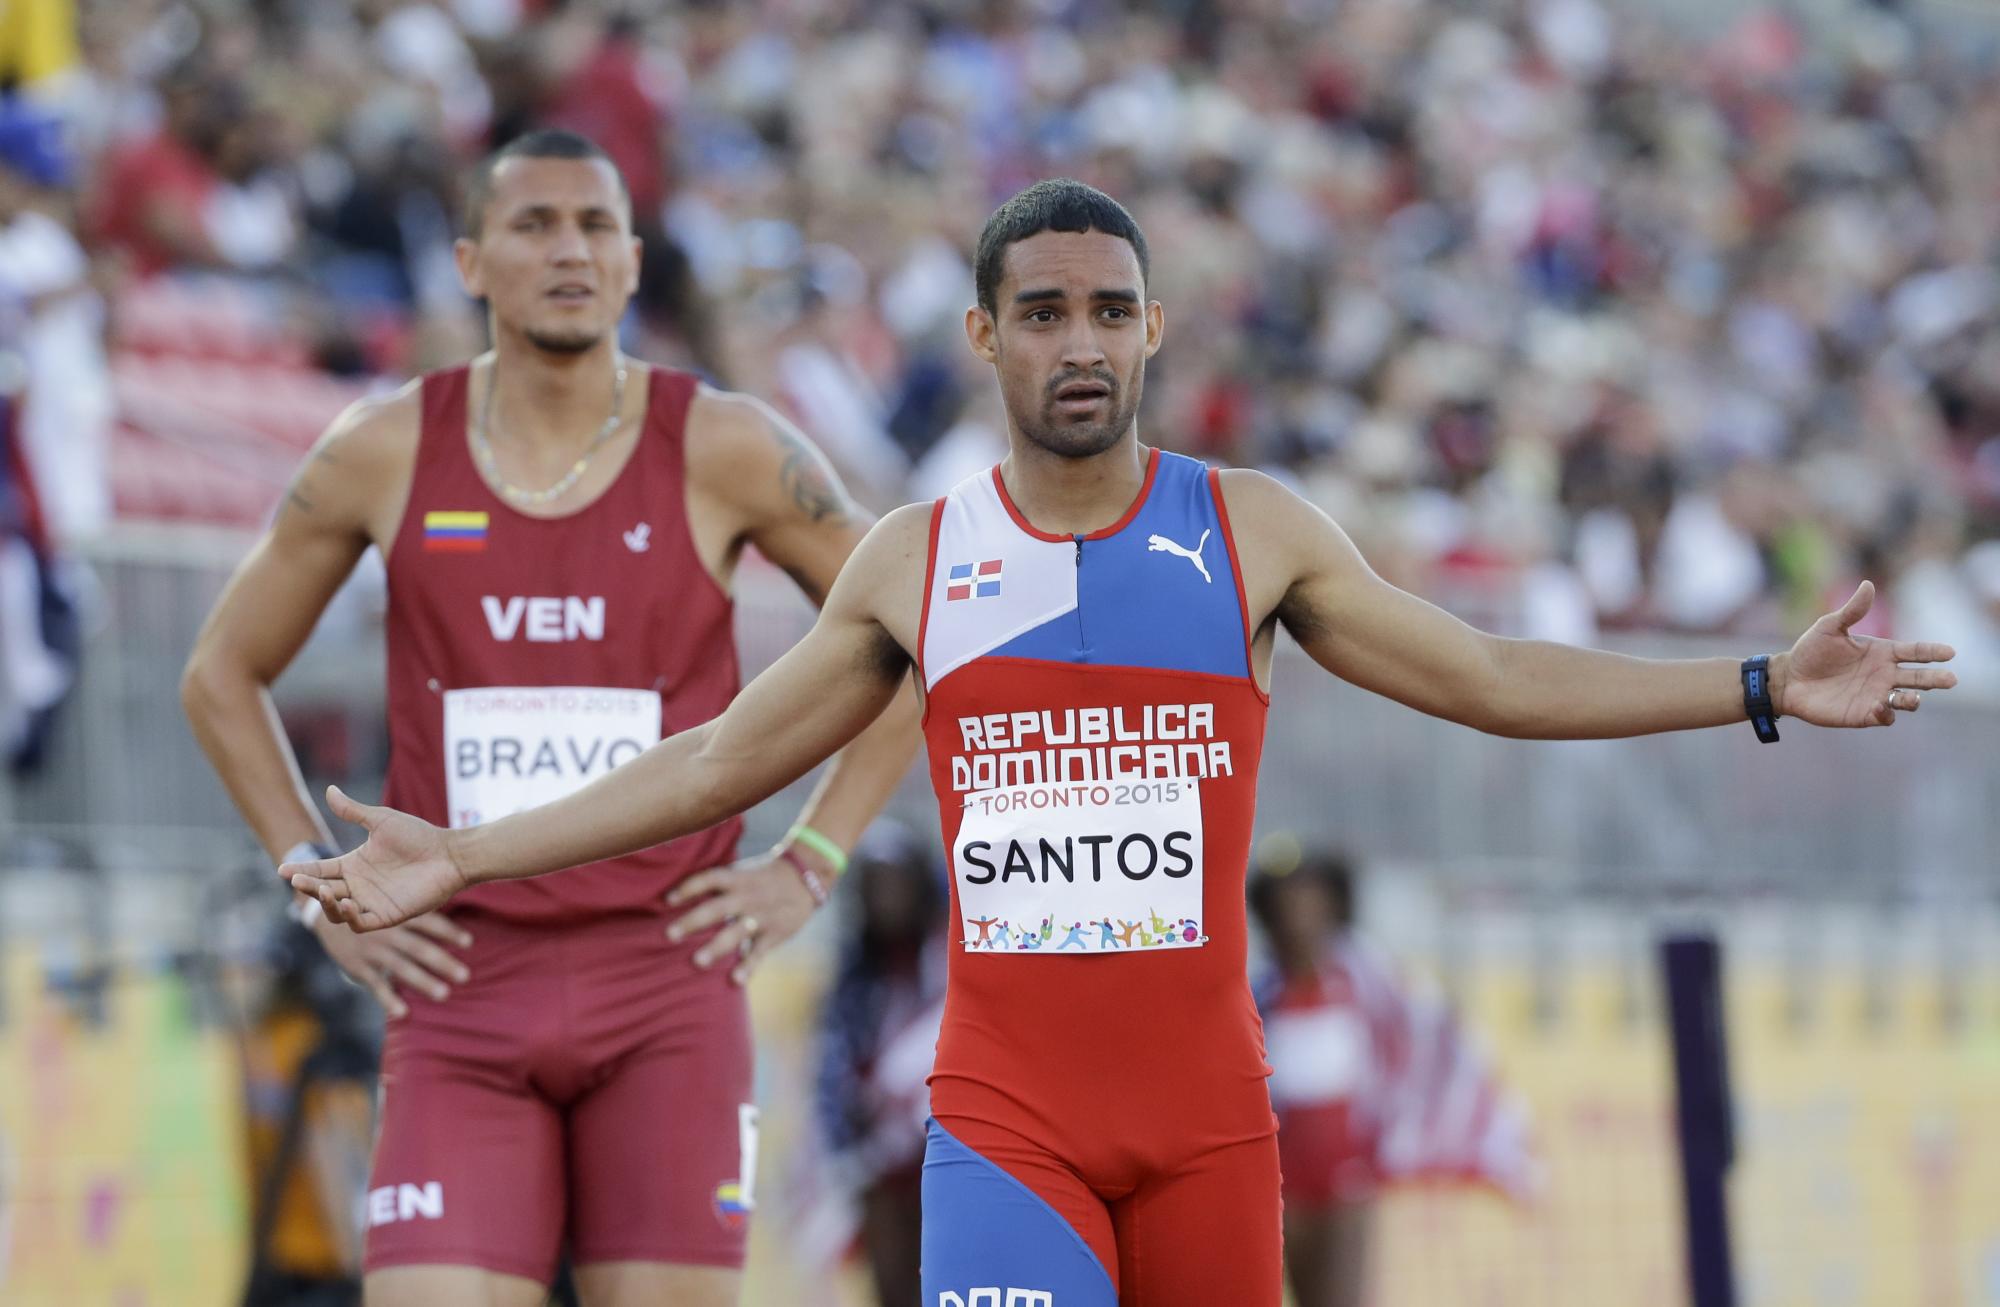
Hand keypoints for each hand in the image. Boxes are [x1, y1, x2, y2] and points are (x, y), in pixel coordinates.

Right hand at [282, 785, 469, 930]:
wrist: (449, 854)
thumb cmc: (418, 836)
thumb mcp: (381, 821)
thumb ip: (353, 811)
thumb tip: (328, 790)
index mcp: (353, 865)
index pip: (320, 870)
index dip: (301, 870)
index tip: (282, 867)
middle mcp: (358, 886)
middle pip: (323, 891)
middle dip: (309, 887)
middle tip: (297, 880)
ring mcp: (371, 903)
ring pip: (337, 911)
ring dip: (327, 904)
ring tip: (323, 890)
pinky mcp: (387, 916)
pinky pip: (361, 923)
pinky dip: (350, 916)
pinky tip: (346, 903)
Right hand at [311, 911, 473, 1018]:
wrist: (326, 913)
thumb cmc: (370, 909)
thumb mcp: (390, 903)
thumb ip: (417, 910)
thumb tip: (452, 904)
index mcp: (398, 915)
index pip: (429, 923)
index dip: (448, 932)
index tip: (469, 943)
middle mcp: (387, 932)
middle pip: (419, 948)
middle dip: (443, 962)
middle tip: (465, 976)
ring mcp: (372, 951)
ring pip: (401, 968)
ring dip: (423, 982)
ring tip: (444, 994)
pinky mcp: (358, 967)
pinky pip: (376, 985)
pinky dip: (388, 1000)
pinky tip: (404, 1013)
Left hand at [665, 849, 822, 984]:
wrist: (806, 878)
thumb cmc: (764, 878)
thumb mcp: (743, 873)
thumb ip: (719, 885)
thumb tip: (679, 895)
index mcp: (738, 879)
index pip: (709, 879)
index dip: (688, 888)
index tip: (668, 900)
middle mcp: (747, 896)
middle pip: (716, 908)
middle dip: (692, 922)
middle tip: (669, 935)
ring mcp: (761, 916)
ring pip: (736, 932)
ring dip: (716, 947)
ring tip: (697, 962)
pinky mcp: (775, 933)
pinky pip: (759, 951)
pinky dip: (748, 966)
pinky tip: (735, 980)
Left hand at [1777, 581, 1957, 727]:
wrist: (1788, 679)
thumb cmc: (1810, 651)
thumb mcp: (1830, 627)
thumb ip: (1852, 610)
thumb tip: (1868, 584)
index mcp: (1882, 652)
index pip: (1915, 651)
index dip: (1933, 652)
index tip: (1949, 652)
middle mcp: (1884, 674)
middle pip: (1919, 677)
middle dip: (1936, 678)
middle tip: (1951, 680)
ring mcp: (1876, 694)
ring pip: (1907, 699)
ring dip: (1914, 699)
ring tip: (1915, 696)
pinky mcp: (1864, 714)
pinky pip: (1885, 716)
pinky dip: (1887, 713)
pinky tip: (1881, 706)